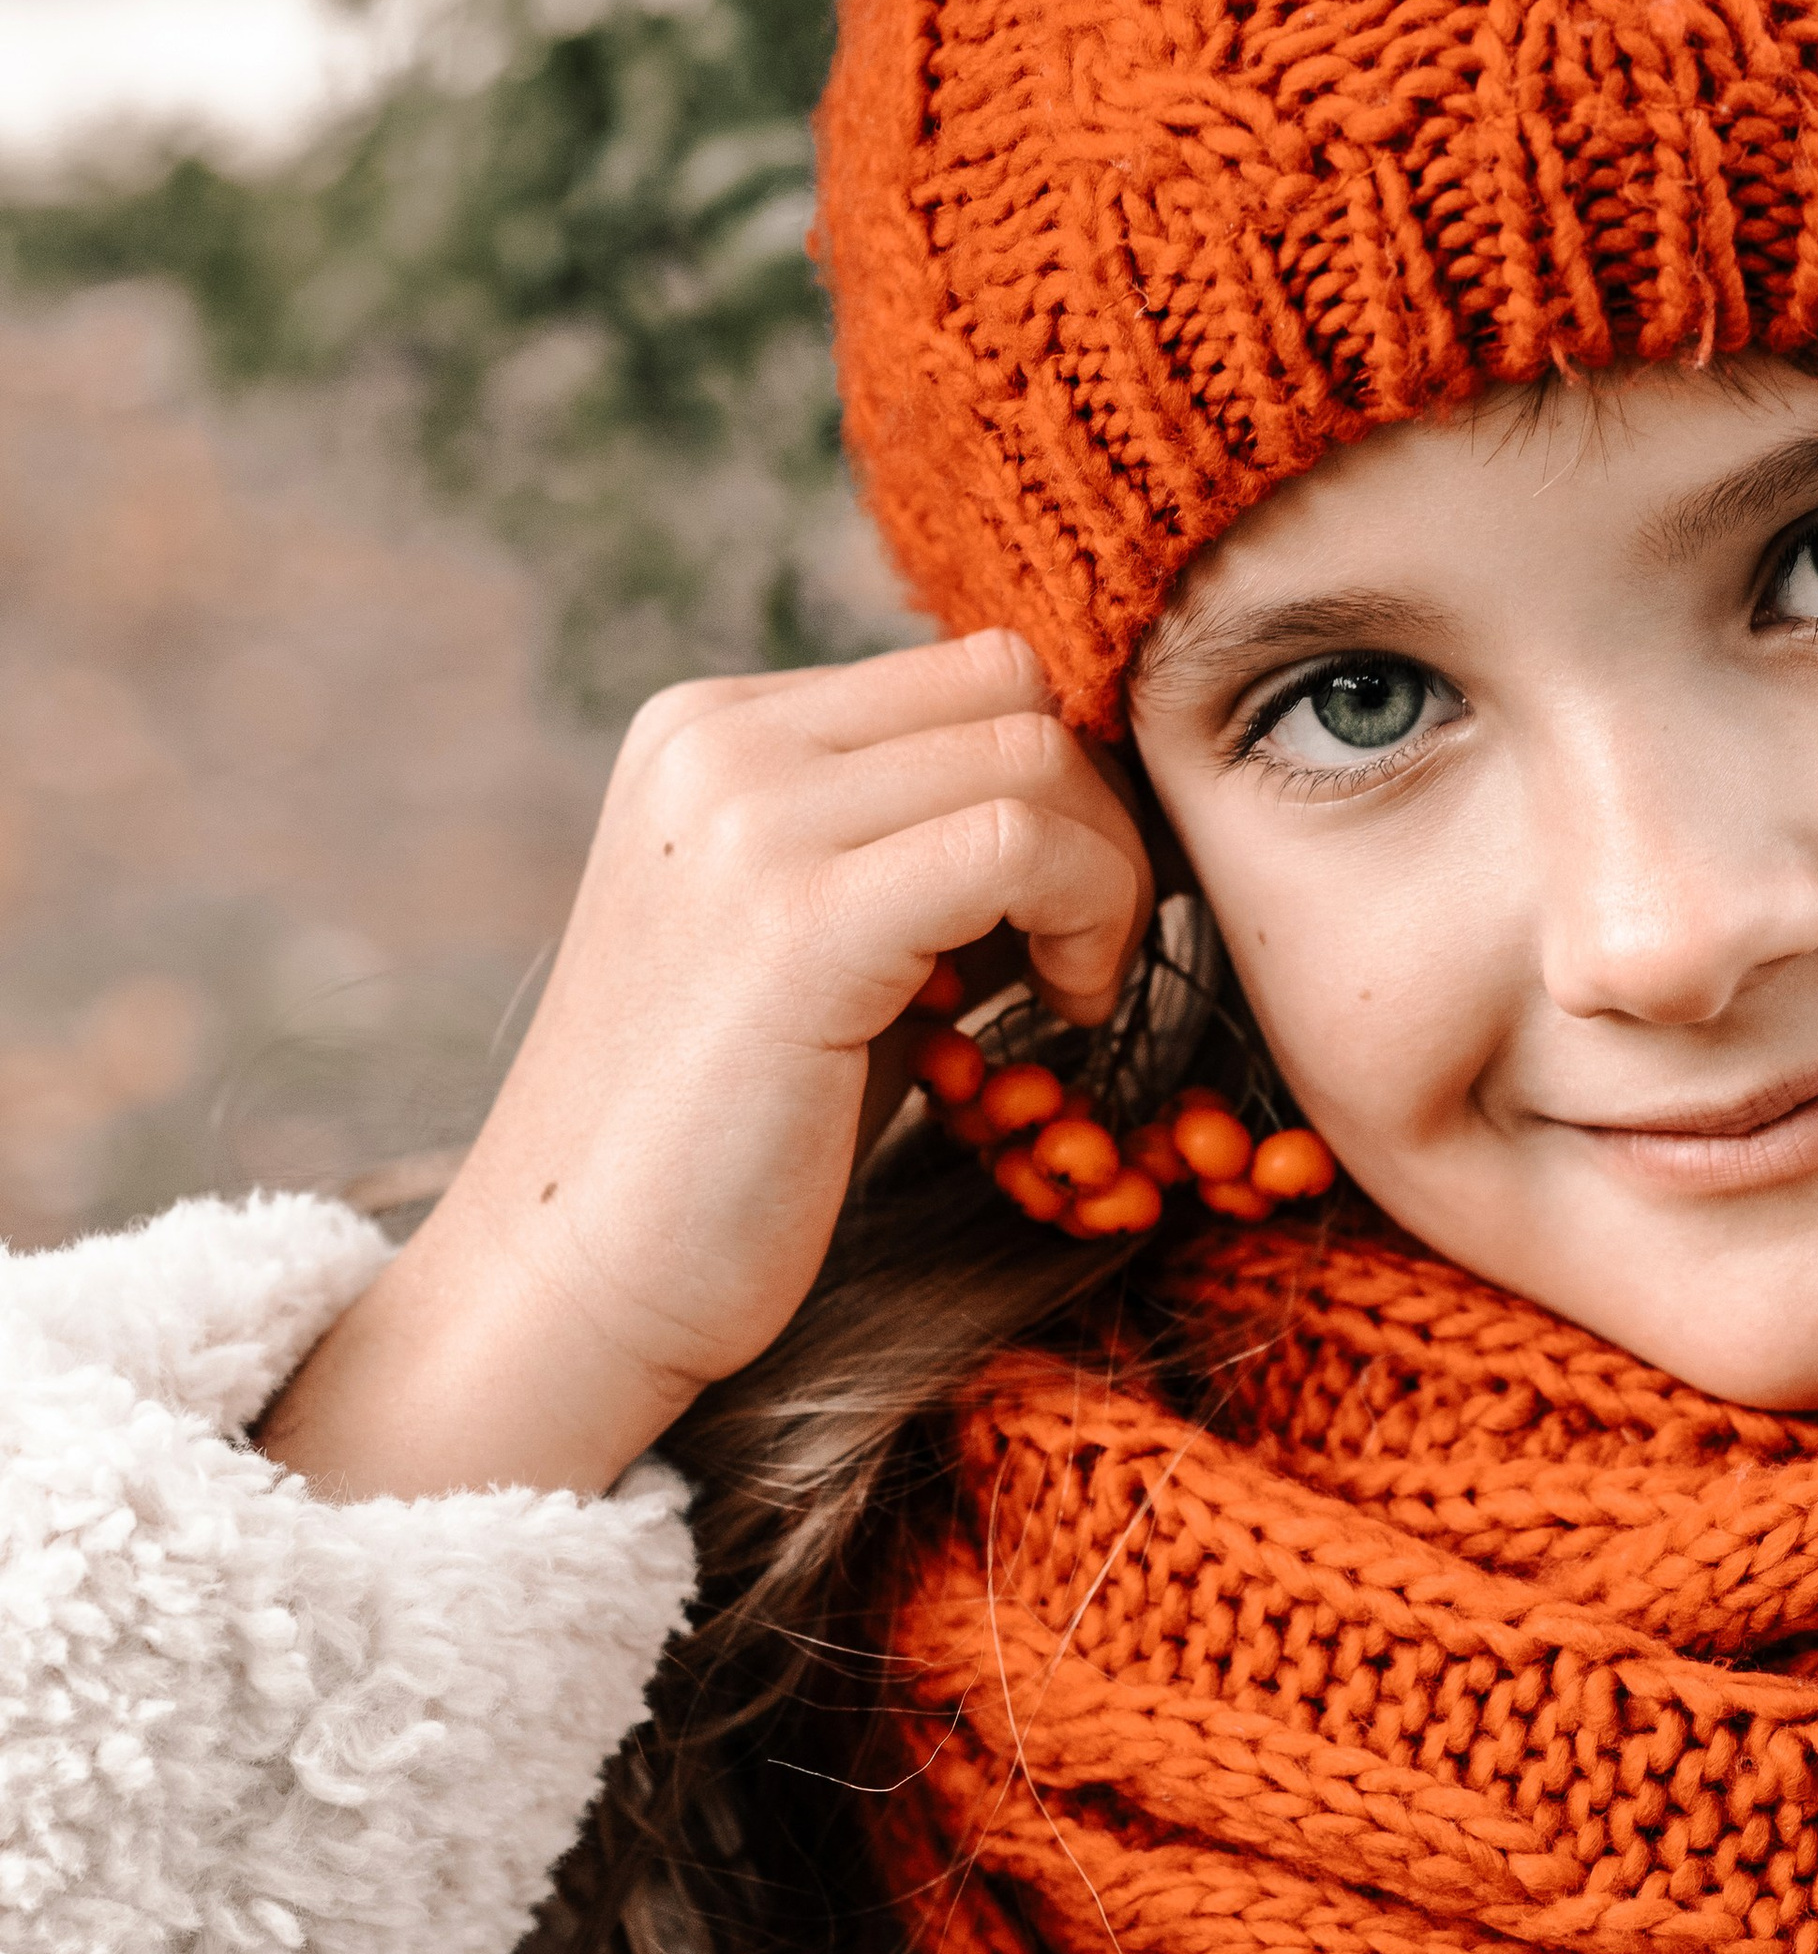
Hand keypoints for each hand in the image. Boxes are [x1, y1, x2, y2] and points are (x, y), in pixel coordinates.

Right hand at [256, 630, 1153, 1498]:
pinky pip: (1021, 846)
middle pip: (1008, 688)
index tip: (1066, 909)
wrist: (576, 1281)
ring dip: (1105, 876)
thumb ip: (908, 840)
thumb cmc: (724, 1135)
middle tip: (1085, 953)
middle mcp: (714, 743)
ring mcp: (746, 818)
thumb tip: (1078, 784)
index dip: (1056, 784)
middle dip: (1095, 816)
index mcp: (707, 729)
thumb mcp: (817, 937)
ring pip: (1034, 756)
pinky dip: (1090, 921)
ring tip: (1065, 995)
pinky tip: (1058, 1017)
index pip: (963, 672)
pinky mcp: (797, 920)